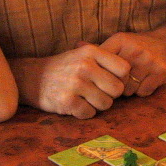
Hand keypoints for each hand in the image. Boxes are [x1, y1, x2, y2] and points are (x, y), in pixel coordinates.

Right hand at [13, 44, 129, 118]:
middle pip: (117, 89)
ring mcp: (75, 84)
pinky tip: (75, 105)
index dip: (121, 78)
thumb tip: (133, 72)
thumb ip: (105, 60)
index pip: (124, 68)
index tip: (111, 81)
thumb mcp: (83, 54)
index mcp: (91, 52)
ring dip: (97, 105)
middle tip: (96, 92)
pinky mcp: (67, 101)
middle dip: (110, 94)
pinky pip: (90, 113)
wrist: (32, 78)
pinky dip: (84, 113)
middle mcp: (84, 66)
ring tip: (84, 98)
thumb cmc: (64, 67)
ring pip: (106, 104)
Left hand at [98, 31, 165, 96]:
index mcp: (121, 40)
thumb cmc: (137, 46)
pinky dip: (141, 91)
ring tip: (131, 81)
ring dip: (128, 90)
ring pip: (128, 89)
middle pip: (114, 80)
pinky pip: (142, 93)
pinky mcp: (160, 72)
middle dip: (114, 85)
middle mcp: (135, 49)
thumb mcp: (119, 42)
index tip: (101, 79)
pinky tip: (143, 82)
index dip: (100, 76)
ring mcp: (149, 61)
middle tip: (117, 83)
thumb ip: (99, 48)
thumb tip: (76, 46)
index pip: (102, 65)